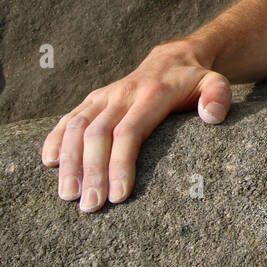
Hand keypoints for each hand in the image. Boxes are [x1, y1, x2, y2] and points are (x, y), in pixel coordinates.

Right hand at [41, 42, 231, 211]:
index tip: (119, 196)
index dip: (120, 163)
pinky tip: (48, 162)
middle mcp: (122, 94)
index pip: (130, 132)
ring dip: (69, 161)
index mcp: (151, 94)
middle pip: (99, 134)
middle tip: (90, 207)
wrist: (171, 59)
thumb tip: (212, 116)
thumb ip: (218, 96)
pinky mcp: (92, 100)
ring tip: (67, 195)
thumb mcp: (215, 83)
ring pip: (77, 127)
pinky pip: (67, 118)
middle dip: (92, 172)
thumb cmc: (195, 81)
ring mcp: (104, 96)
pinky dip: (54, 138)